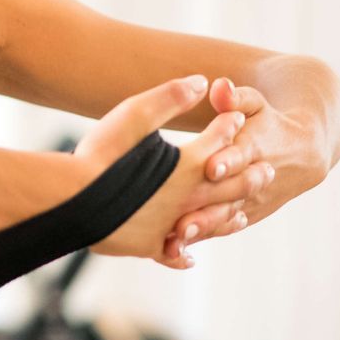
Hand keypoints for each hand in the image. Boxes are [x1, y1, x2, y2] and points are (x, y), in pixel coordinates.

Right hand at [75, 75, 274, 268]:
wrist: (71, 201)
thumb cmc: (100, 155)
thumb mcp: (134, 114)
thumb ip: (169, 97)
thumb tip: (202, 82)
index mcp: (189, 164)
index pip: (219, 140)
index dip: (228, 125)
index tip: (237, 118)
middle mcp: (188, 197)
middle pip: (230, 186)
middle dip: (249, 175)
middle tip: (267, 172)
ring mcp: (170, 224)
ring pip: (211, 222)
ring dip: (229, 215)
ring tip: (241, 214)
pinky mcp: (148, 245)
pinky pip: (174, 253)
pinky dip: (184, 255)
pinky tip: (189, 257)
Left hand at [167, 77, 313, 244]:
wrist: (306, 149)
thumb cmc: (267, 120)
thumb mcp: (256, 103)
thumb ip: (236, 97)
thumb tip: (218, 85)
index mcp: (255, 146)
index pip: (242, 154)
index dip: (227, 160)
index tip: (211, 167)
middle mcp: (255, 177)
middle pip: (231, 194)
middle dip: (208, 208)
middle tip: (182, 222)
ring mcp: (252, 198)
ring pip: (227, 216)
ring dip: (204, 229)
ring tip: (177, 240)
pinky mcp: (248, 213)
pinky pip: (227, 227)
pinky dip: (205, 237)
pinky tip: (177, 251)